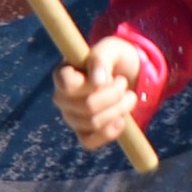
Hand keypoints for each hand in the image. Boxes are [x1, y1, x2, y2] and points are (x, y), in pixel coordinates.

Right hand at [49, 44, 151, 162]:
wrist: (127, 74)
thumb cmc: (114, 58)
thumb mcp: (110, 48)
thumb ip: (100, 58)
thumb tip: (97, 81)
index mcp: (62, 74)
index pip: (67, 85)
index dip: (91, 84)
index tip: (110, 77)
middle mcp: (62, 98)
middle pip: (87, 106)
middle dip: (114, 96)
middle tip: (124, 83)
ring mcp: (71, 117)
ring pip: (93, 123)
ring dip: (119, 110)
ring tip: (129, 96)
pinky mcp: (82, 133)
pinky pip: (89, 142)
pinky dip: (109, 133)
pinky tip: (122, 121)